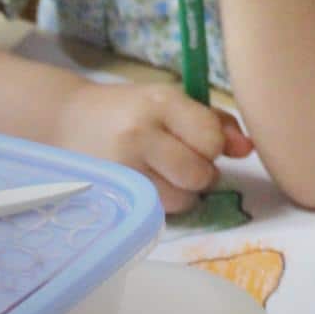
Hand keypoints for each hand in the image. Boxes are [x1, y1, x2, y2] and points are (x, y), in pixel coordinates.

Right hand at [53, 79, 252, 212]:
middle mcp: (140, 134)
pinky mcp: (111, 193)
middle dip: (203, 173)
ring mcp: (122, 167)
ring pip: (182, 200)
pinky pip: (159, 211)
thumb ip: (218, 123)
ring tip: (167, 173)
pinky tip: (150, 183)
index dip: (214, 146)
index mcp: (162, 103)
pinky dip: (164, 202)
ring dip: (185, 192)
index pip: (211, 138)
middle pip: (200, 175)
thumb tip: (248, 149)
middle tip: (186, 161)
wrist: (66, 120)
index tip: (202, 142)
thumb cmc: (132, 110)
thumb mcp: (174, 103)